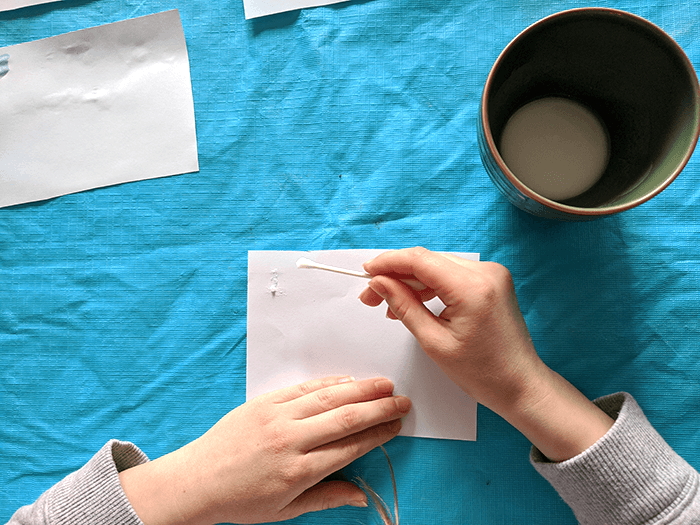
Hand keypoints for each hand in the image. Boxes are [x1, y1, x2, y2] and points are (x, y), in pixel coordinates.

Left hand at [119, 376, 410, 524]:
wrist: (198, 480)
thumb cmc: (242, 500)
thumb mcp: (287, 510)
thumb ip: (328, 498)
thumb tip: (362, 496)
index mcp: (299, 470)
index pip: (350, 446)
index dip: (378, 434)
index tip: (396, 426)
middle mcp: (292, 439)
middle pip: (346, 417)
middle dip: (379, 408)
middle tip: (402, 401)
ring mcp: (277, 416)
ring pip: (328, 397)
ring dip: (360, 389)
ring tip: (384, 384)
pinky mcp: (265, 401)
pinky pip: (303, 387)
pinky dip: (329, 382)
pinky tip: (348, 380)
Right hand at [359, 247, 611, 461]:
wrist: (520, 384)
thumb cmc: (481, 372)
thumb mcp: (434, 342)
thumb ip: (404, 306)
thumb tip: (378, 282)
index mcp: (471, 286)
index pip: (419, 260)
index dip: (388, 263)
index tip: (365, 272)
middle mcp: (485, 272)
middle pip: (427, 261)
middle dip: (396, 275)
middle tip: (370, 297)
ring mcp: (491, 274)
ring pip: (438, 266)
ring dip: (411, 282)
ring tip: (387, 304)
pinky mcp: (492, 280)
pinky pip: (452, 274)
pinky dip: (430, 286)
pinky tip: (412, 302)